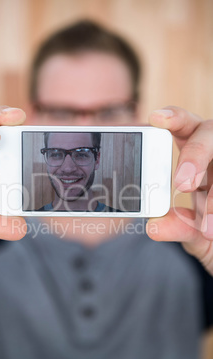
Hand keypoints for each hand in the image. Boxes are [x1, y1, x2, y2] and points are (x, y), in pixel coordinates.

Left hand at [146, 106, 212, 273]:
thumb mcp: (196, 237)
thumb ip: (178, 228)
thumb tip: (154, 226)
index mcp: (195, 163)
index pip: (184, 129)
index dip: (174, 119)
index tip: (156, 119)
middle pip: (209, 135)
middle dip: (196, 154)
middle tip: (183, 184)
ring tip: (208, 229)